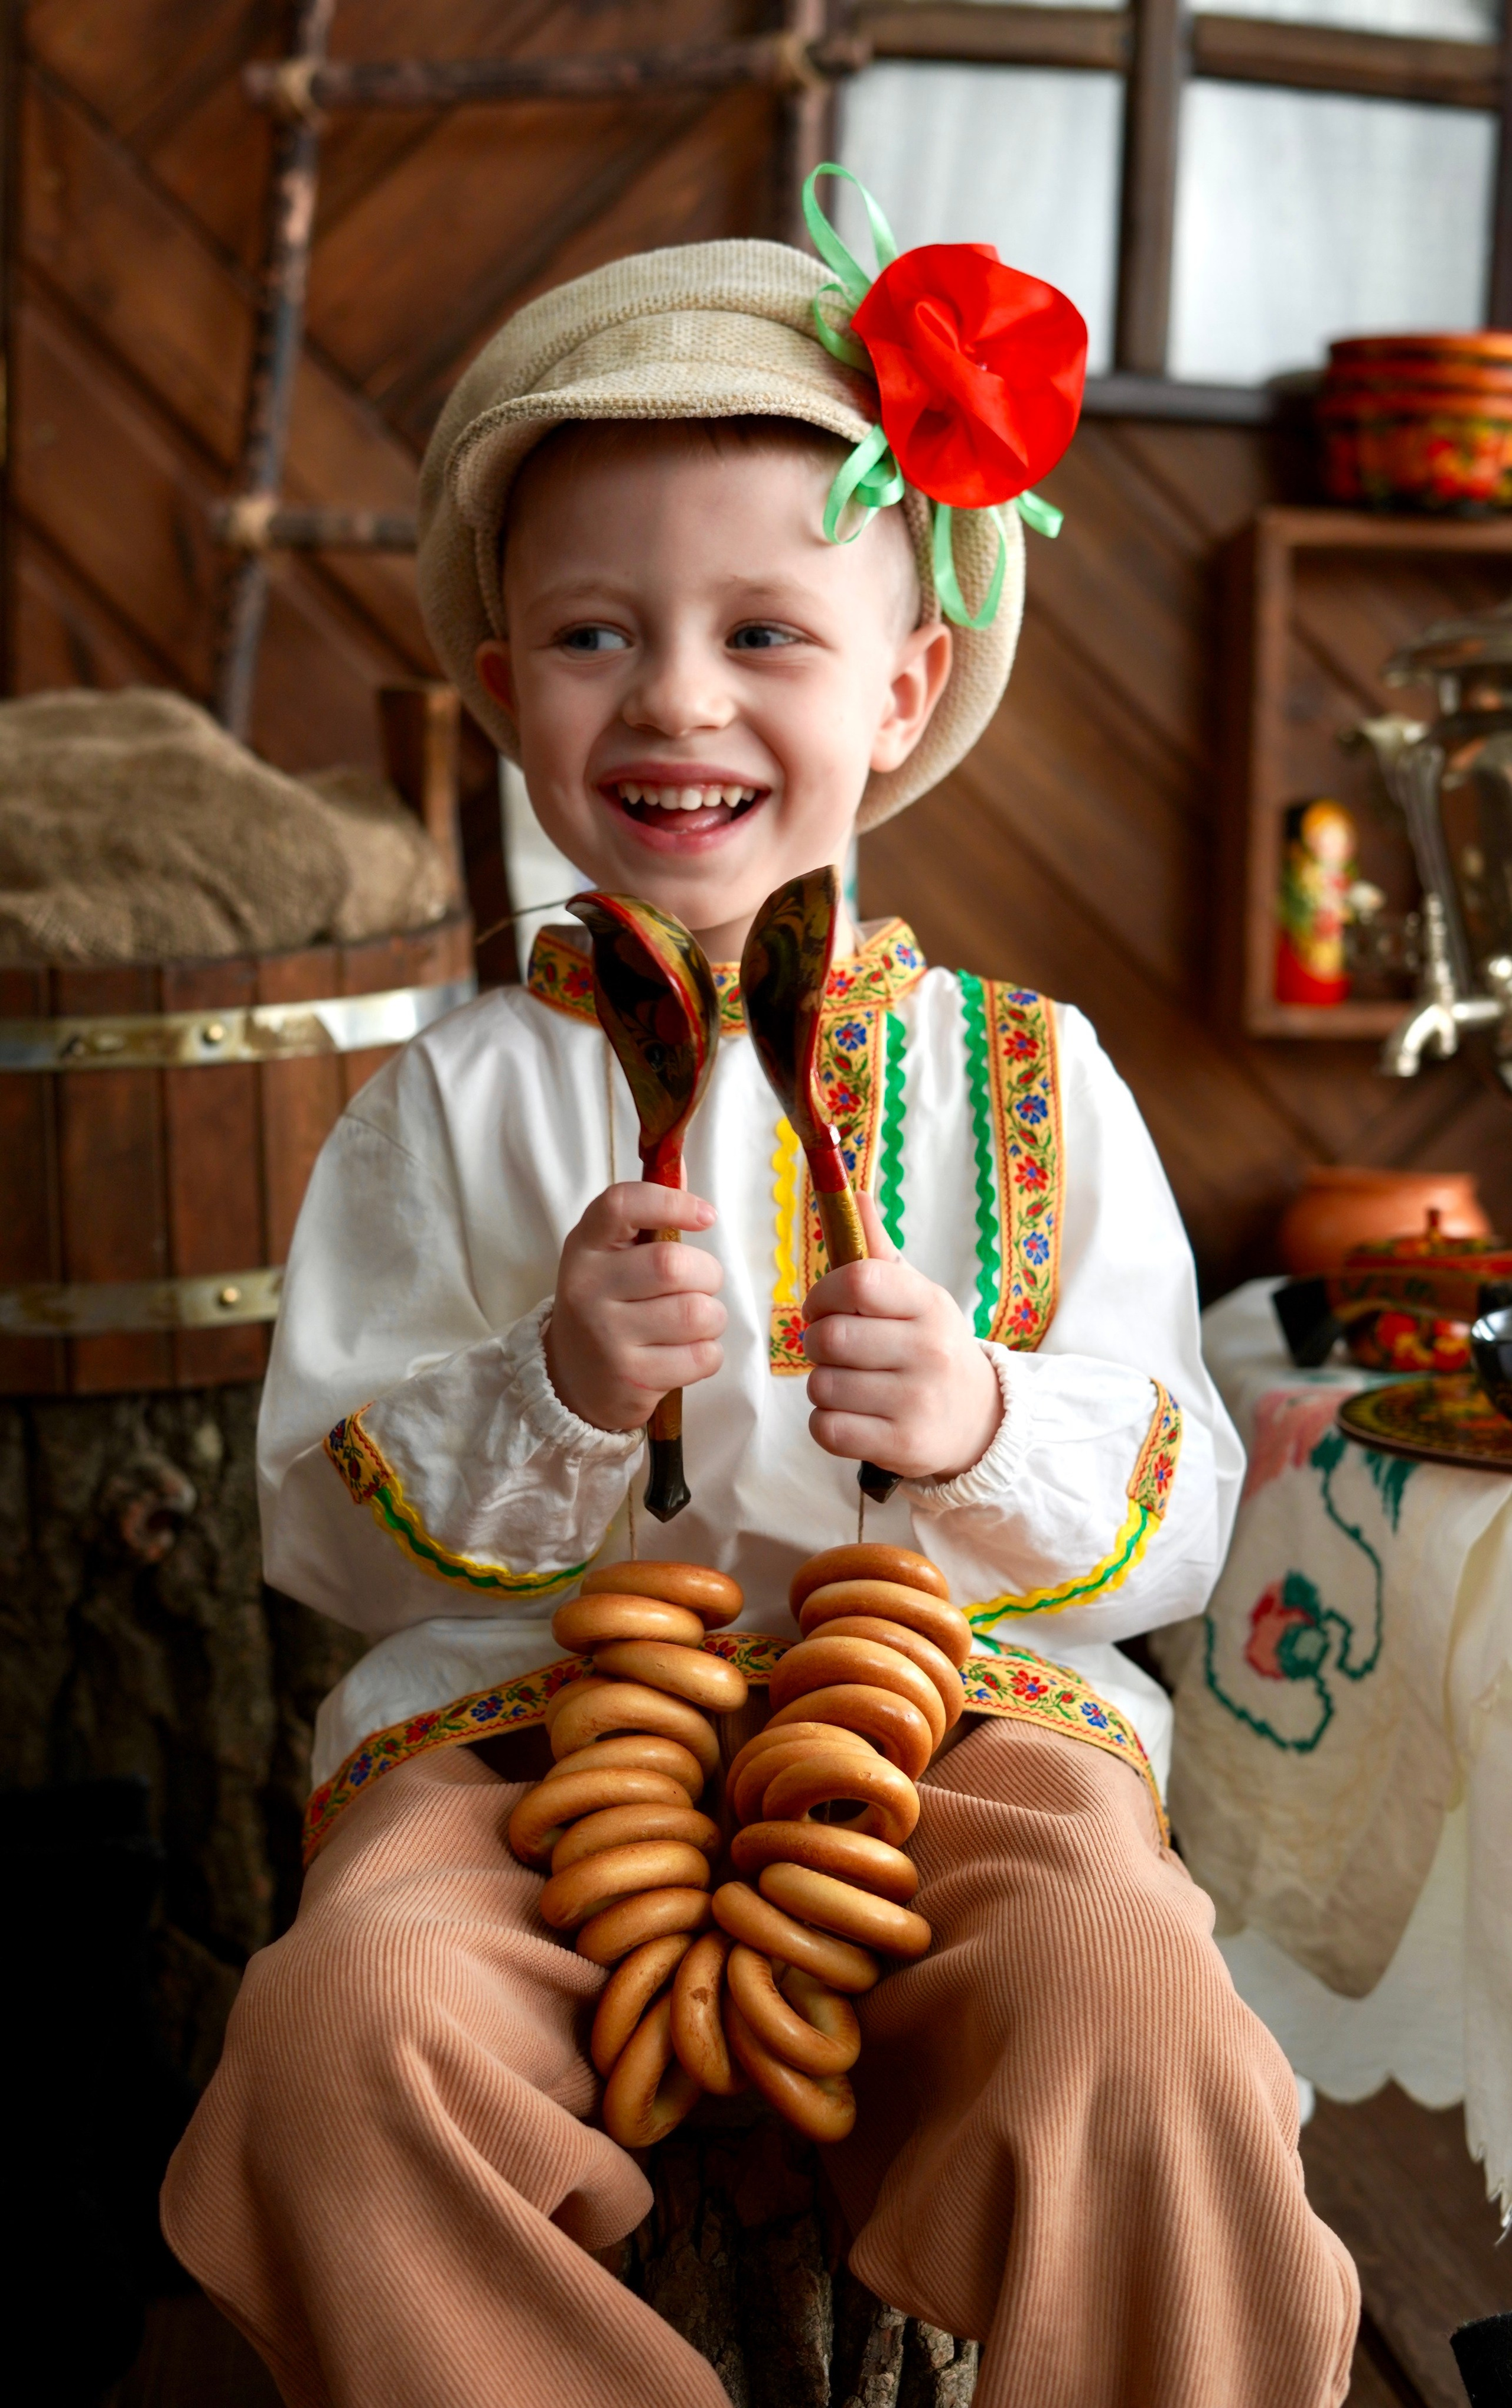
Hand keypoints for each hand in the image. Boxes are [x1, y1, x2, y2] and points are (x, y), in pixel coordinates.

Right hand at [546, 1183, 725, 1432]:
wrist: (571, 1380)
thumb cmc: (606, 1305)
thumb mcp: (610, 1257)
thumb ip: (647, 1219)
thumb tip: (687, 1173)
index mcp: (584, 1247)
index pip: (622, 1205)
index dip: (671, 1202)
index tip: (706, 1215)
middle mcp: (588, 1289)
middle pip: (674, 1265)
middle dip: (707, 1274)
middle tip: (701, 1284)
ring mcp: (607, 1337)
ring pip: (696, 1313)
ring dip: (713, 1316)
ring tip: (695, 1321)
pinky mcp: (632, 1379)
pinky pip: (702, 1356)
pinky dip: (709, 1352)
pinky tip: (686, 1352)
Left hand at [802, 1192, 1002, 1482]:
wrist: (978, 1420)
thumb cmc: (930, 1347)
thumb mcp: (915, 1296)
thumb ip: (877, 1251)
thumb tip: (853, 1193)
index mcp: (928, 1304)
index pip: (857, 1281)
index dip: (822, 1293)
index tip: (822, 1306)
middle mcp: (929, 1351)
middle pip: (829, 1337)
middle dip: (817, 1344)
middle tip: (835, 1351)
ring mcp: (917, 1402)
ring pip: (822, 1386)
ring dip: (822, 1386)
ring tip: (850, 1385)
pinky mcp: (904, 1446)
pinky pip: (827, 1428)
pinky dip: (826, 1423)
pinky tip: (851, 1415)